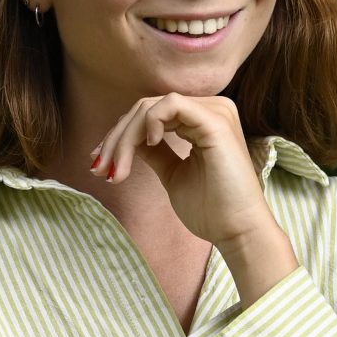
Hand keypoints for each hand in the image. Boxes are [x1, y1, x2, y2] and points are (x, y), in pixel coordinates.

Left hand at [87, 92, 273, 248]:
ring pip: (152, 106)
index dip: (120, 135)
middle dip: (116, 138)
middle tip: (99, 168)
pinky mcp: (215, 121)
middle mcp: (211, 109)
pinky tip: (146, 147)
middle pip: (146, 108)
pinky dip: (149, 123)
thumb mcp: (173, 174)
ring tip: (116, 169)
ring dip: (125, 137)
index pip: (151, 114)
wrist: (237, 231)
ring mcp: (215, 112)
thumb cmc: (211, 210)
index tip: (100, 163)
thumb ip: (156, 153)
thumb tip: (131, 142)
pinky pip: (170, 106)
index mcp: (203, 121)